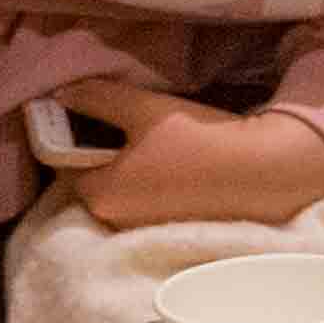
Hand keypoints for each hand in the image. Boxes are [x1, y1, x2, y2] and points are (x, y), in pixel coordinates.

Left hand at [60, 83, 323, 232]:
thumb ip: (98, 98)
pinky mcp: (170, 229)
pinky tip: (177, 162)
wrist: (264, 171)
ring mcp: (142, 230)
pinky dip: (153, 183)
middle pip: (93, 177)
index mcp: (98, 195)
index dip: (76, 132)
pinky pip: (146, 201)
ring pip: (122, 189)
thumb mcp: (144, 108)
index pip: (64, 160)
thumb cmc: (198, 139)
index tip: (98, 111)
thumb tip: (59, 93)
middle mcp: (113, 221)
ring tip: (156, 140)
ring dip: (130, 168)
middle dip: (104, 152)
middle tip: (130, 122)